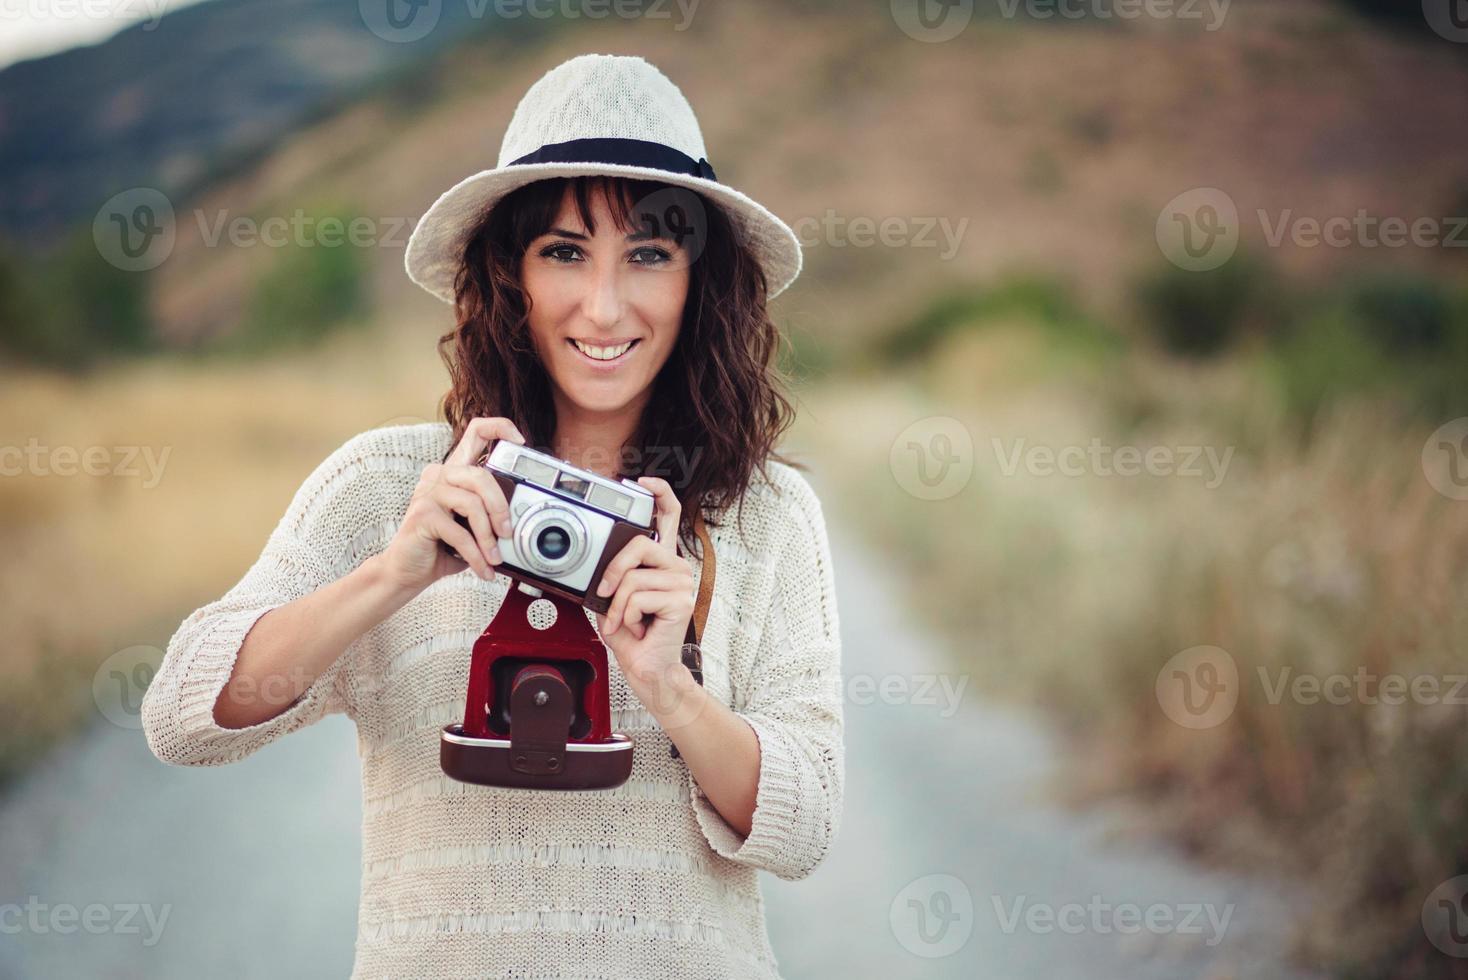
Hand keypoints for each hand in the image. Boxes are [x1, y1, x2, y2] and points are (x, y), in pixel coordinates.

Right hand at [378, 417, 524, 593]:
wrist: (407, 572)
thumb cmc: (442, 548)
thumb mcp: (472, 527)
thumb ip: (490, 515)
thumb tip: (521, 521)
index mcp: (454, 471)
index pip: (476, 431)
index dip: (500, 428)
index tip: (521, 442)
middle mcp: (440, 474)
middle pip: (481, 476)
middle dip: (501, 508)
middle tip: (508, 534)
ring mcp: (428, 492)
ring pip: (473, 504)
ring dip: (489, 538)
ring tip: (495, 559)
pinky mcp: (422, 514)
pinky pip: (460, 533)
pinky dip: (476, 555)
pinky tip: (483, 569)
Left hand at [593, 477, 699, 717]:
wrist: (647, 667)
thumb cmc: (632, 634)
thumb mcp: (614, 596)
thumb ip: (613, 574)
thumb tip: (597, 561)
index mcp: (662, 561)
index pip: (669, 516)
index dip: (659, 493)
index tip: (643, 482)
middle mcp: (676, 567)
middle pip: (639, 545)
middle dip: (613, 569)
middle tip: (604, 591)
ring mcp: (682, 583)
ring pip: (633, 577)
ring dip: (617, 605)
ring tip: (622, 620)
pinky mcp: (680, 600)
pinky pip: (638, 597)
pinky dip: (625, 615)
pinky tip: (635, 627)